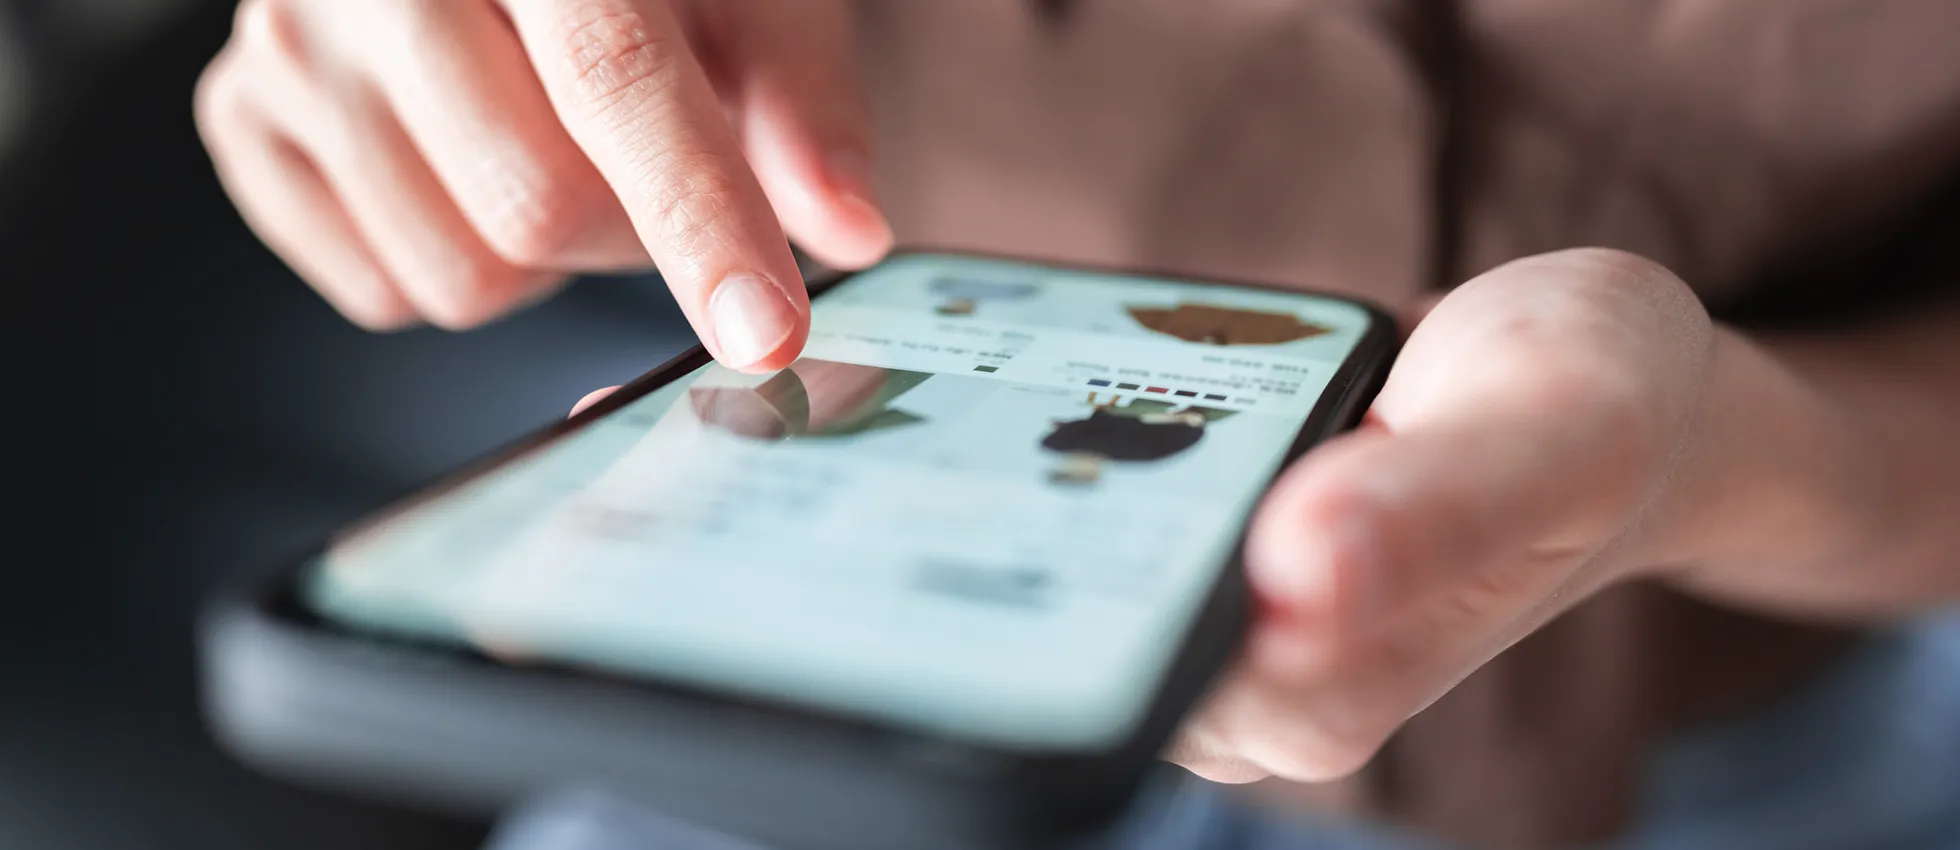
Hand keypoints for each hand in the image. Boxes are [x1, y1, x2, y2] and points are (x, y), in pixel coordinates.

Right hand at [196, 0, 891, 370]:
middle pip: (532, 206)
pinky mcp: (241, 115)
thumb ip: (802, 101)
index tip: (764, 330)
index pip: (611, 74)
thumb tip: (847, 228)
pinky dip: (453, 260)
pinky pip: (380, 290)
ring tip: (550, 152)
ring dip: (543, 261)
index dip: (700, 214)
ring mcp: (286, 41)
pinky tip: (464, 165)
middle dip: (630, 237)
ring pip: (456, 275)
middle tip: (652, 176)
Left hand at [567, 248, 1854, 782]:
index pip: (1074, 692)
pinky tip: (812, 404)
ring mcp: (1176, 618)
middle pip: (997, 653)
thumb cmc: (1593, 412)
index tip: (752, 602)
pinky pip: (1014, 522)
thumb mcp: (1548, 427)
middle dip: (826, 596)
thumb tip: (1290, 568)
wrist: (1596, 396)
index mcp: (1293, 686)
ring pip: (986, 590)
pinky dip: (916, 466)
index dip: (917, 660)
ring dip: (841, 526)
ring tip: (681, 452)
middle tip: (655, 507)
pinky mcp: (1154, 549)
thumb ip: (1430, 507)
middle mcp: (1212, 682)